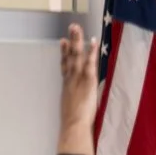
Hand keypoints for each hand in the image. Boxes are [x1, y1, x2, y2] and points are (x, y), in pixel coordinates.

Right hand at [57, 24, 99, 154]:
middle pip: (69, 57)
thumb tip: (76, 103)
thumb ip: (74, 103)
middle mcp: (70, 80)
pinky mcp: (87, 81)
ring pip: (76, 56)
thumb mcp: (72, 110)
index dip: (63, 54)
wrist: (73, 126)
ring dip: (78, 41)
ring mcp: (77, 79)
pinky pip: (89, 63)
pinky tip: (93, 41)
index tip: (62, 42)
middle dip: (70, 41)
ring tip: (77, 27)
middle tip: (72, 27)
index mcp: (67, 87)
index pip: (65, 66)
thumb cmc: (73, 124)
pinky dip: (91, 52)